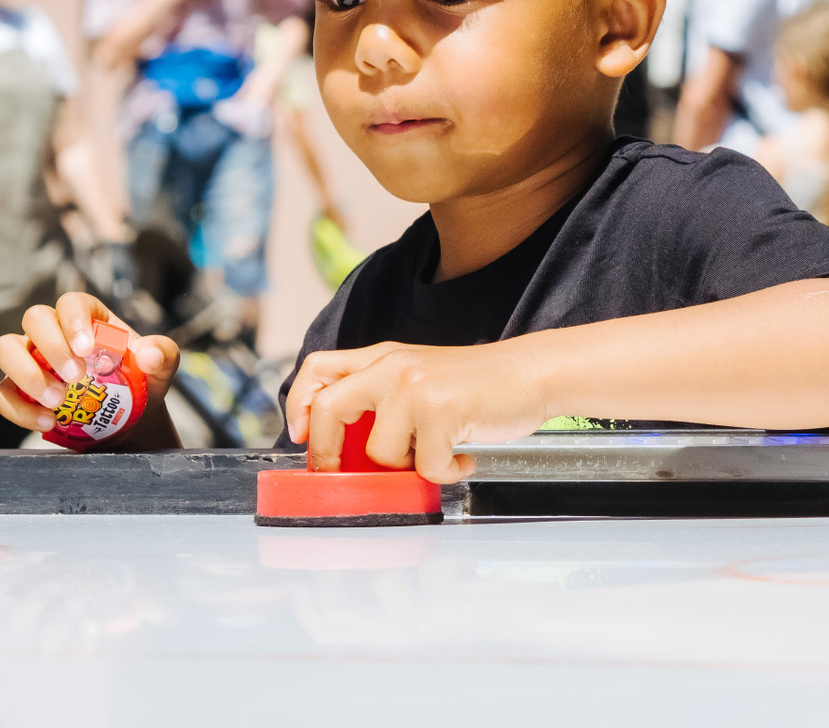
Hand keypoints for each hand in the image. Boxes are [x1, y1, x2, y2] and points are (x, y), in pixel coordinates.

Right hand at [0, 292, 179, 446]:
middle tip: (74, 376)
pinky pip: (3, 393)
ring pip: (6, 348)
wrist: (126, 420)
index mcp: (89, 317)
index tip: (86, 349)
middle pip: (34, 318)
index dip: (74, 321)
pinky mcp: (19, 390)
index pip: (71, 302)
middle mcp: (54, 332)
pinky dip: (20, 409)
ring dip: (26, 373)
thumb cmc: (139, 383)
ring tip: (56, 400)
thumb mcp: (160, 368)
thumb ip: (163, 355)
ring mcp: (31, 359)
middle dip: (51, 346)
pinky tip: (47, 421)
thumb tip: (149, 353)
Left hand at [286, 338, 550, 483]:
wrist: (532, 373)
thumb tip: (346, 442)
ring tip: (437, 453)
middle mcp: (393, 367)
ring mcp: (415, 389)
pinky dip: (447, 473)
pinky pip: (425, 467)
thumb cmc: (479, 384)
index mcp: (383, 356)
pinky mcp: (441, 412)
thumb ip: (384, 394)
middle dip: (325, 450)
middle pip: (328, 408)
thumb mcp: (421, 375)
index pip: (318, 368)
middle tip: (338, 470)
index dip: (297, 403)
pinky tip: (464, 458)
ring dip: (409, 465)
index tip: (299, 435)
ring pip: (380, 452)